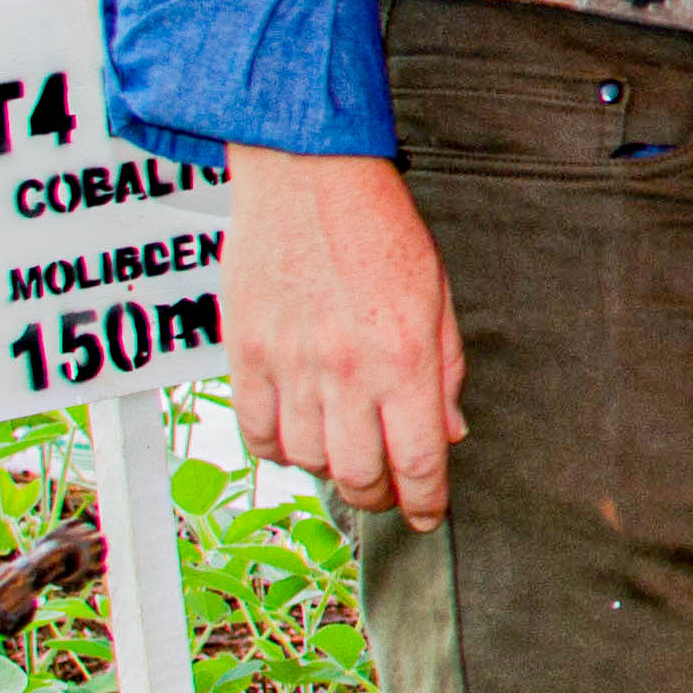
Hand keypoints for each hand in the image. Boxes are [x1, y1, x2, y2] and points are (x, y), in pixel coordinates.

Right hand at [224, 148, 464, 528]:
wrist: (307, 177)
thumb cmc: (380, 230)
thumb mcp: (437, 296)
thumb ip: (445, 370)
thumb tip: (448, 435)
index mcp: (404, 357)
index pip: (417, 460)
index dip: (426, 500)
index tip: (429, 515)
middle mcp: (345, 370)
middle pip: (359, 474)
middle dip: (379, 496)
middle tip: (387, 491)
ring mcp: (289, 365)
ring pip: (306, 460)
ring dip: (330, 471)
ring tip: (344, 454)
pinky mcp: (244, 353)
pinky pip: (255, 432)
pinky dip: (278, 448)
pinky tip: (298, 437)